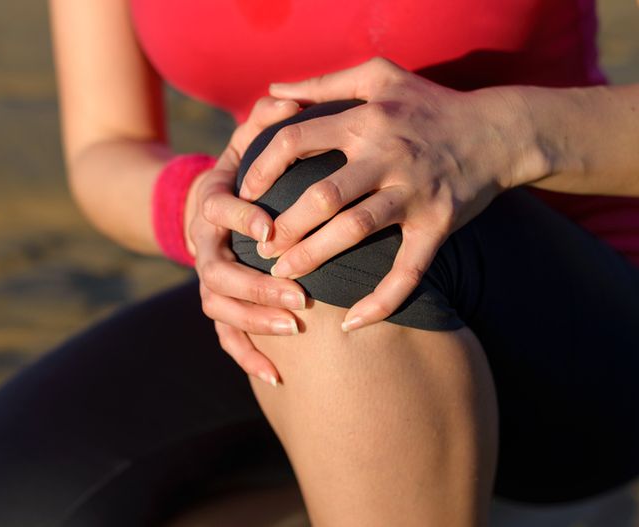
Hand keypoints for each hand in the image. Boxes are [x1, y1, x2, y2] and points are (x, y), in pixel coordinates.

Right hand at [187, 97, 308, 386]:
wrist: (208, 206)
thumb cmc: (243, 172)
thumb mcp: (248, 143)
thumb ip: (264, 125)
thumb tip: (283, 101)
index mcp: (211, 203)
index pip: (217, 209)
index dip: (240, 218)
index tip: (269, 228)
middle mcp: (202, 244)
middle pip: (215, 272)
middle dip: (257, 286)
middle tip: (300, 298)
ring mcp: (208, 278)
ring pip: (218, 307)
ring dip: (253, 321)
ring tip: (293, 330)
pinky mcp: (218, 305)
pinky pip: (225, 337)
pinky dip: (247, 356)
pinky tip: (278, 376)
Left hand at [242, 58, 518, 330]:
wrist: (500, 131)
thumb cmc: (430, 103)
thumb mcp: (380, 74)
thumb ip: (323, 82)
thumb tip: (273, 89)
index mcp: (365, 120)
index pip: (296, 141)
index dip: (263, 168)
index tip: (245, 193)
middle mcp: (387, 156)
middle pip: (322, 195)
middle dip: (283, 225)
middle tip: (258, 247)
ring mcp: (414, 193)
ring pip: (355, 230)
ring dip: (314, 256)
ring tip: (283, 275)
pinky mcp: (439, 224)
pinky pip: (409, 270)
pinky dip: (382, 301)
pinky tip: (352, 324)